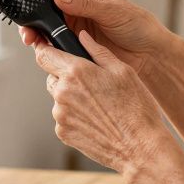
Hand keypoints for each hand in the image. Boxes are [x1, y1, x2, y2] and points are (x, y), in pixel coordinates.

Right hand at [19, 0, 171, 78]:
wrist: (149, 55)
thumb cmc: (138, 27)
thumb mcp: (112, 11)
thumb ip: (85, 4)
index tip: (35, 8)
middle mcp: (78, 7)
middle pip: (48, 10)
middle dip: (37, 20)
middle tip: (30, 31)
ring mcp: (76, 27)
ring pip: (50, 28)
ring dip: (40, 34)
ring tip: (34, 41)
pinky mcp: (77, 45)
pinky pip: (58, 44)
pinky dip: (50, 48)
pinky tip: (46, 51)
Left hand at [34, 29, 177, 177]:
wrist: (139, 147)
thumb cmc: (136, 108)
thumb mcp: (123, 71)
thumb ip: (98, 51)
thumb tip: (82, 36)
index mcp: (76, 72)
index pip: (44, 54)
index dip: (45, 49)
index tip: (50, 48)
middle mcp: (62, 93)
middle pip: (52, 76)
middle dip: (65, 75)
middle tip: (91, 82)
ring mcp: (60, 115)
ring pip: (59, 98)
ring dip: (71, 97)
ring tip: (99, 105)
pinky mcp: (63, 133)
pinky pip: (63, 117)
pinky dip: (75, 115)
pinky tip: (96, 119)